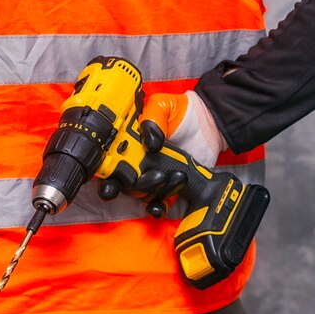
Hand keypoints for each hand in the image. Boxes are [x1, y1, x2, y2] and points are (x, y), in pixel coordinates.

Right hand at [98, 91, 226, 216]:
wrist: (209, 125)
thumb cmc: (182, 112)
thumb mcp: (162, 106)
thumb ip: (151, 120)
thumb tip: (150, 143)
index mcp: (127, 143)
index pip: (108, 161)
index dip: (106, 171)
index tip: (113, 175)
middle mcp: (136, 162)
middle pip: (122, 182)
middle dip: (131, 184)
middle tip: (148, 175)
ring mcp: (151, 176)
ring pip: (140, 194)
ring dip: (151, 190)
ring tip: (168, 176)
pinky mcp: (168, 188)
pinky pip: (158, 203)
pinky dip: (158, 207)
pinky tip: (163, 203)